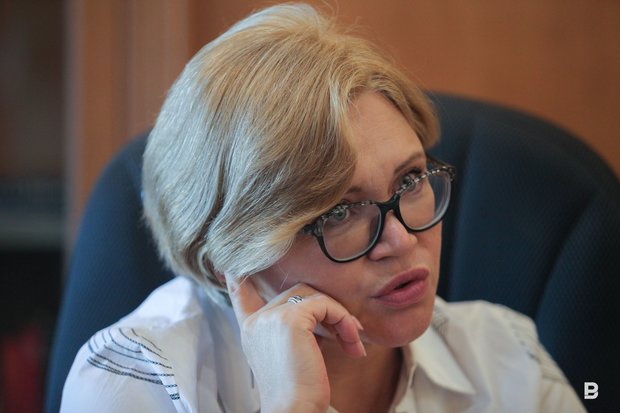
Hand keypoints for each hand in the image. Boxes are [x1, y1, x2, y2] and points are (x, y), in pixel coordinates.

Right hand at [227, 277, 364, 412]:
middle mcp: (256, 320)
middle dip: (326, 309)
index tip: (231, 264)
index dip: (238, 277)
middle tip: (349, 333)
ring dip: (340, 316)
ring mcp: (271, 317)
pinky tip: (353, 344)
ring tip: (353, 341)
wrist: (294, 410)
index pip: (241, 293)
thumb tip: (320, 309)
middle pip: (296, 292)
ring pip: (313, 295)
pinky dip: (344, 321)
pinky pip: (325, 306)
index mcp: (251, 329)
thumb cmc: (297, 391)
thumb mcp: (289, 354)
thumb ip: (294, 329)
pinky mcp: (290, 319)